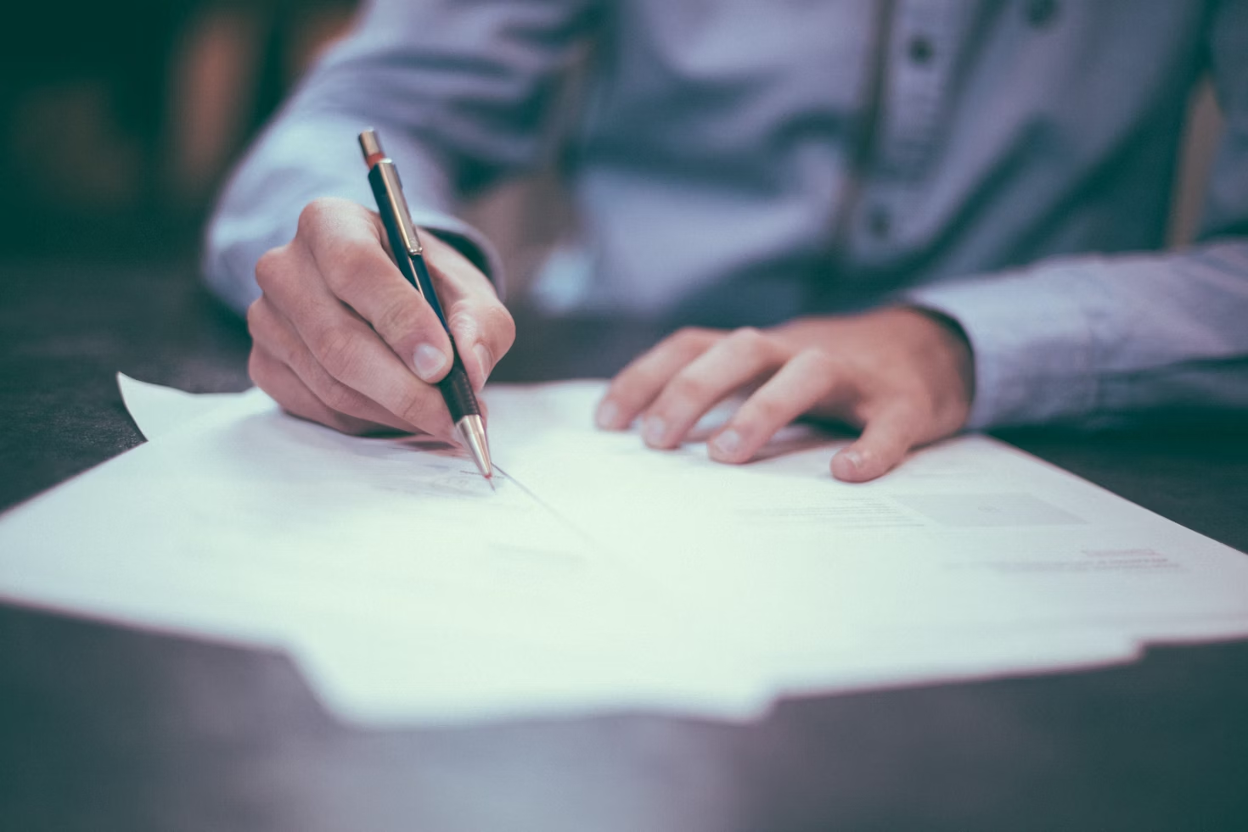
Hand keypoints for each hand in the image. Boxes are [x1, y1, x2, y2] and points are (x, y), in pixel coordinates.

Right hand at [246, 197, 514, 437]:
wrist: (388, 297)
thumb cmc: (427, 286)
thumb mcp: (467, 290)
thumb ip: (480, 322)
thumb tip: (470, 368)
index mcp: (330, 223)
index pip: (356, 269)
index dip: (400, 321)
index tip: (442, 365)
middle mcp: (284, 266)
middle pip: (338, 340)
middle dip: (405, 389)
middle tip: (454, 416)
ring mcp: (266, 319)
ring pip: (331, 383)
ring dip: (394, 411)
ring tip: (442, 418)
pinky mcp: (264, 364)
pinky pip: (318, 408)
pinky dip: (369, 421)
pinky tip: (403, 414)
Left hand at [595, 308, 974, 481]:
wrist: (932, 348)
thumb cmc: (831, 374)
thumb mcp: (771, 372)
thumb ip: (723, 395)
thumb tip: (650, 440)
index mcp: (762, 349)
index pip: (693, 345)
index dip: (646, 377)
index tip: (607, 422)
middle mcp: (800, 350)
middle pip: (740, 350)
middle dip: (692, 390)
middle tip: (656, 441)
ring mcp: (854, 374)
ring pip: (806, 373)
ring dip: (762, 409)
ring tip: (726, 456)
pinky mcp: (905, 402)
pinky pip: (888, 422)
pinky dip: (870, 447)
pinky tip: (847, 473)